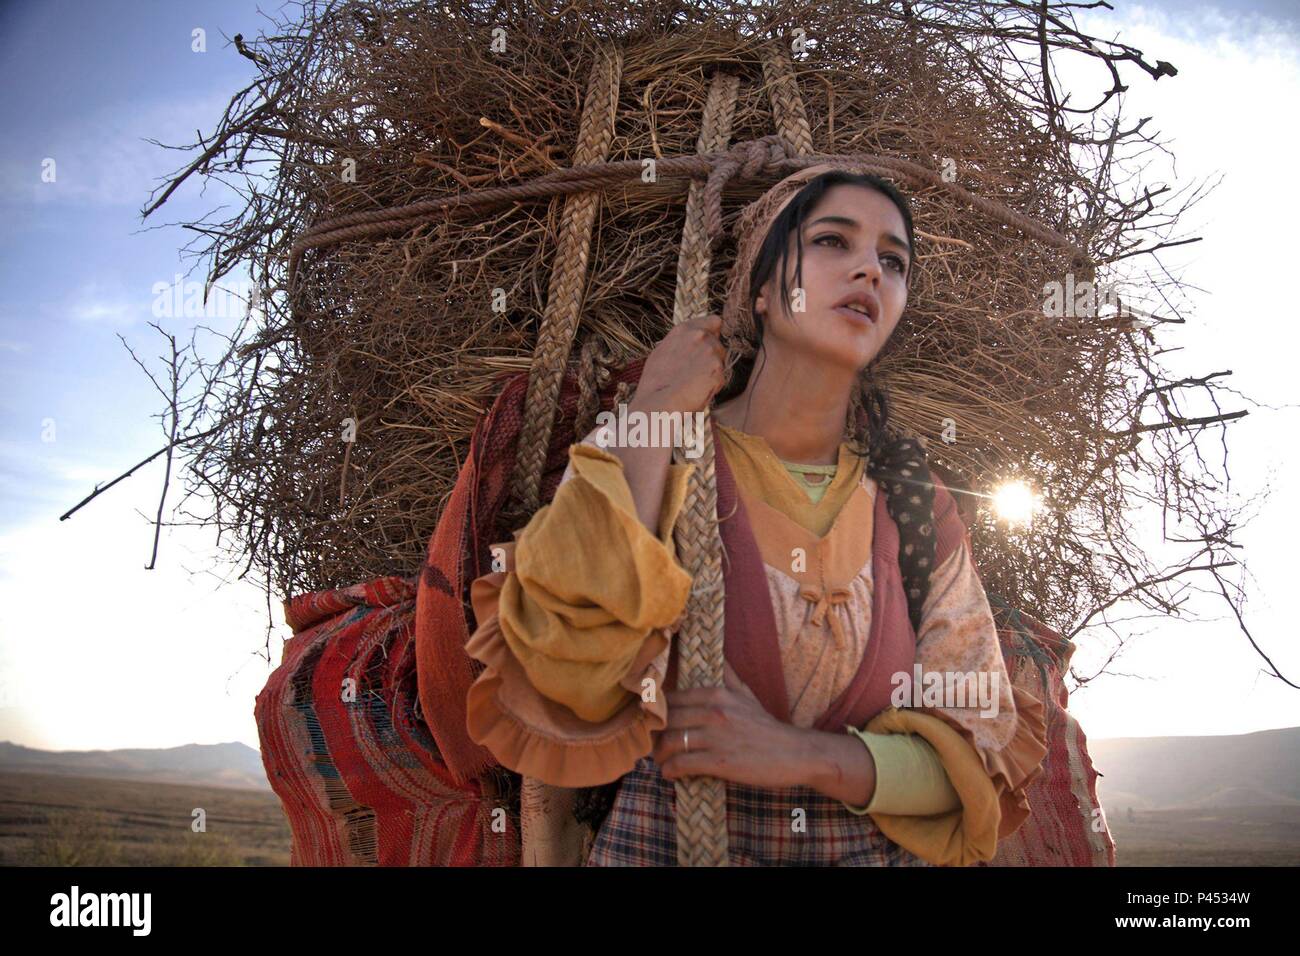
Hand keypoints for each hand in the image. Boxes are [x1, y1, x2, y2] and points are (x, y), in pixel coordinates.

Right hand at [632, 313, 725, 414]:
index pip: (715, 321)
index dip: (713, 334)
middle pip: (718, 345)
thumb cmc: (655, 382)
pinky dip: (713, 386)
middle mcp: (700, 336)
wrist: (658, 402)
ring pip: (721, 361)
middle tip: (694, 373)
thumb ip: (680, 341)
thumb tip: (690, 339)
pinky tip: (698, 390)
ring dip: (712, 372)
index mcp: (685, 329)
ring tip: (693, 382)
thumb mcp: (661, 351)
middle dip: (712, 357)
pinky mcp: (717, 369)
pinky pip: (721, 378)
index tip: (707, 345)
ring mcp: (710, 352)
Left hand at [652, 660, 812, 788]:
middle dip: (656, 735)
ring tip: (661, 761)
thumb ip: (728, 676)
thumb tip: (719, 656)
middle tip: (655, 745)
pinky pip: (682, 763)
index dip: (659, 713)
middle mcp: (713, 712)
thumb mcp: (747, 694)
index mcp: (717, 694)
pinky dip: (671, 770)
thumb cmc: (767, 725)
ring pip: (671, 742)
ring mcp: (716, 737)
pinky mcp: (719, 762)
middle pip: (668, 720)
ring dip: (660, 755)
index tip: (656, 723)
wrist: (794, 753)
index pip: (673, 699)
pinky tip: (671, 773)